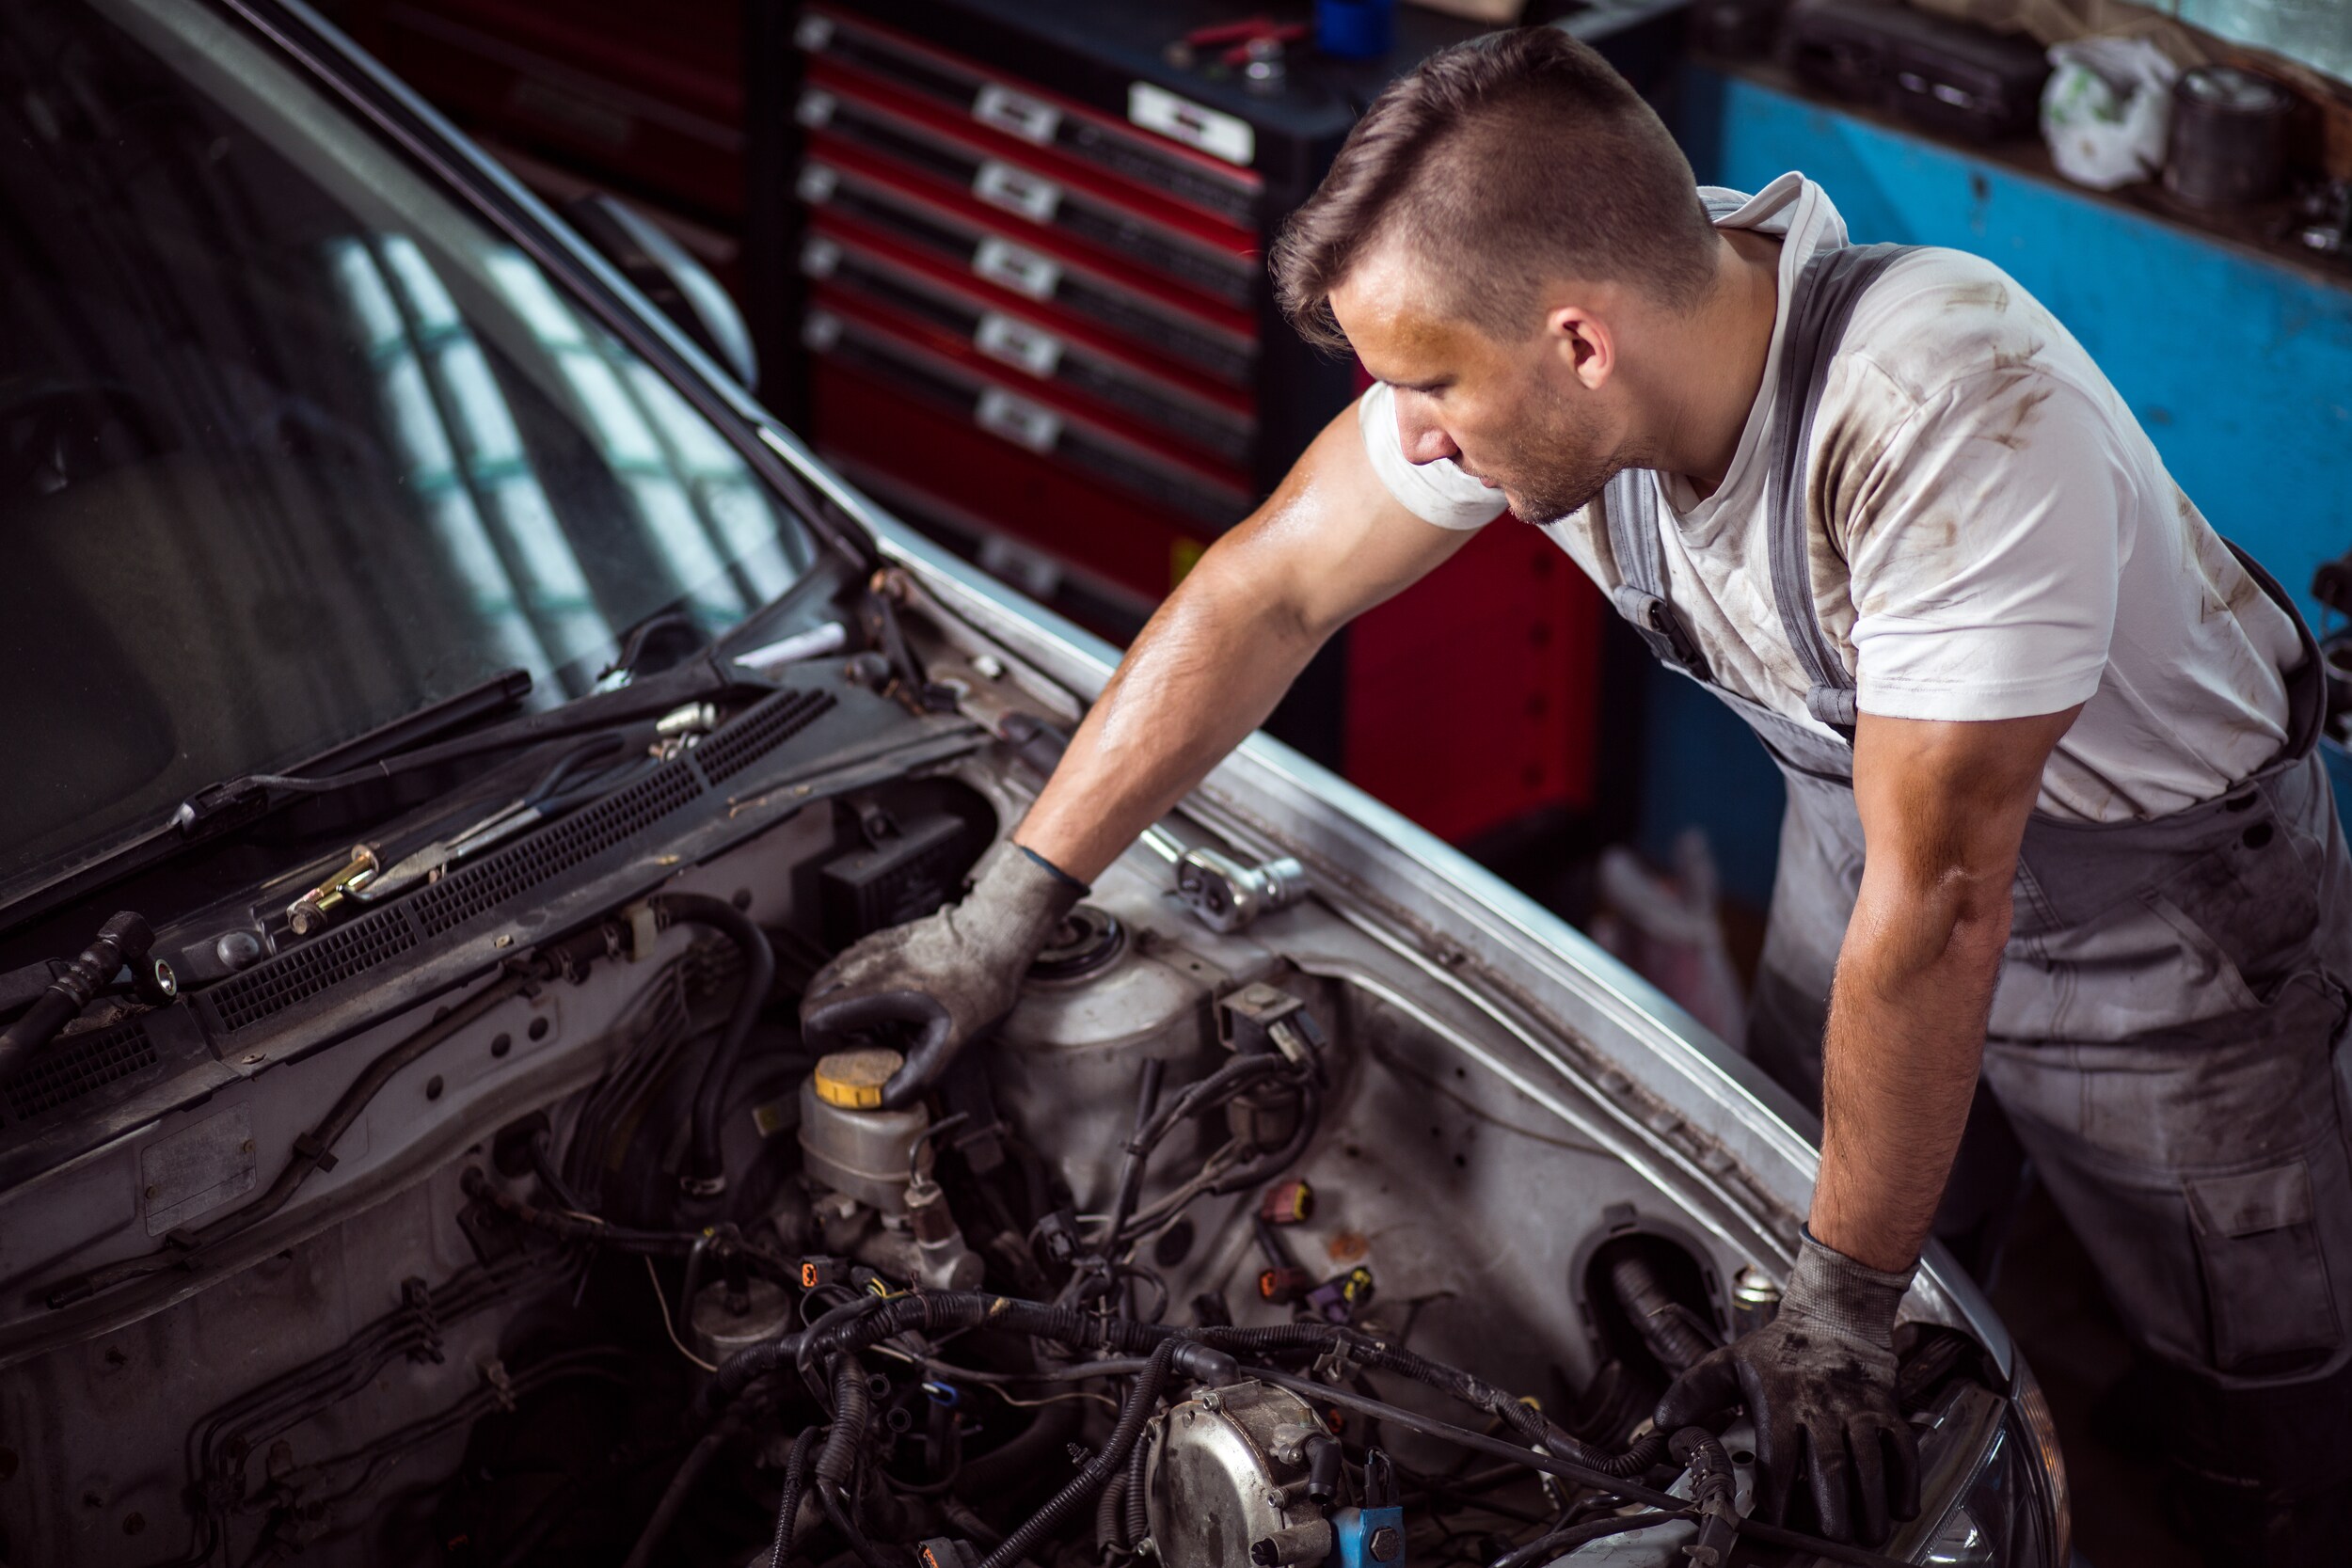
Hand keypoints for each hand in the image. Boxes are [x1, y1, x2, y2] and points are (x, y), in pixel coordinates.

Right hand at [800, 843, 1083, 1105]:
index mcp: (877, 989)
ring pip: (824, 983)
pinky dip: (852, 991)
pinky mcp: (876, 940)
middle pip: (811, 1002)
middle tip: (864, 1046)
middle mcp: (864, 964)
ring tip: (878, 1025)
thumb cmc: (979, 984)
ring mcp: (867, 948)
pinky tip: (889, 1003)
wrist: (994, 935)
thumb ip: (920, 1075)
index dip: (823, 1047)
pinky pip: (844, 968)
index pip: (814, 1019)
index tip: (851, 1057)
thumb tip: (888, 1100)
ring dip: (839, 1010)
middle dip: (828, 1031)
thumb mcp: (956, 1039)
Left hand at [1654, 1229, 1919, 1545]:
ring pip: (1869, 1460)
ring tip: (1867, 1535)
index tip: (1776, 1521)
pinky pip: (1902, 1447)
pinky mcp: (1887, 1409)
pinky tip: (1903, 1508)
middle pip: (1829, 1463)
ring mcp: (1858, 1408)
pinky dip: (1906, 1480)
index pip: (1780, 1453)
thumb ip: (1693, 1392)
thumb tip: (1662, 1422)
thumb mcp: (1728, 1363)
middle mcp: (1821, 1405)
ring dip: (1871, 1501)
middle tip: (1833, 1538)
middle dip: (1833, 1505)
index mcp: (1780, 1399)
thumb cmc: (1779, 1349)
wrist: (1833, 1315)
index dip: (1778, 1491)